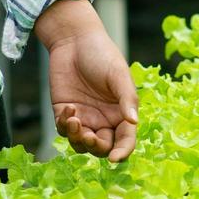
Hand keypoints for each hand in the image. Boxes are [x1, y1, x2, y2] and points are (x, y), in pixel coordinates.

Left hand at [37, 0, 138, 161]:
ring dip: (77, 138)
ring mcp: (84, 118)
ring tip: (73, 119)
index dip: (122, 152)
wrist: (73, 39)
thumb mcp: (118, 74)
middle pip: (102, 147)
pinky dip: (64, 126)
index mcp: (122, 113)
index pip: (125, 140)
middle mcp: (104, 119)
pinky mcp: (65, 112)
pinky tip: (67, 109)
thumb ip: (127, 98)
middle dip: (95, 146)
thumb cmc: (102, 53)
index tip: (115, 159)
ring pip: (81, 144)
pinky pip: (64, 130)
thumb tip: (134, 122)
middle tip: (88, 135)